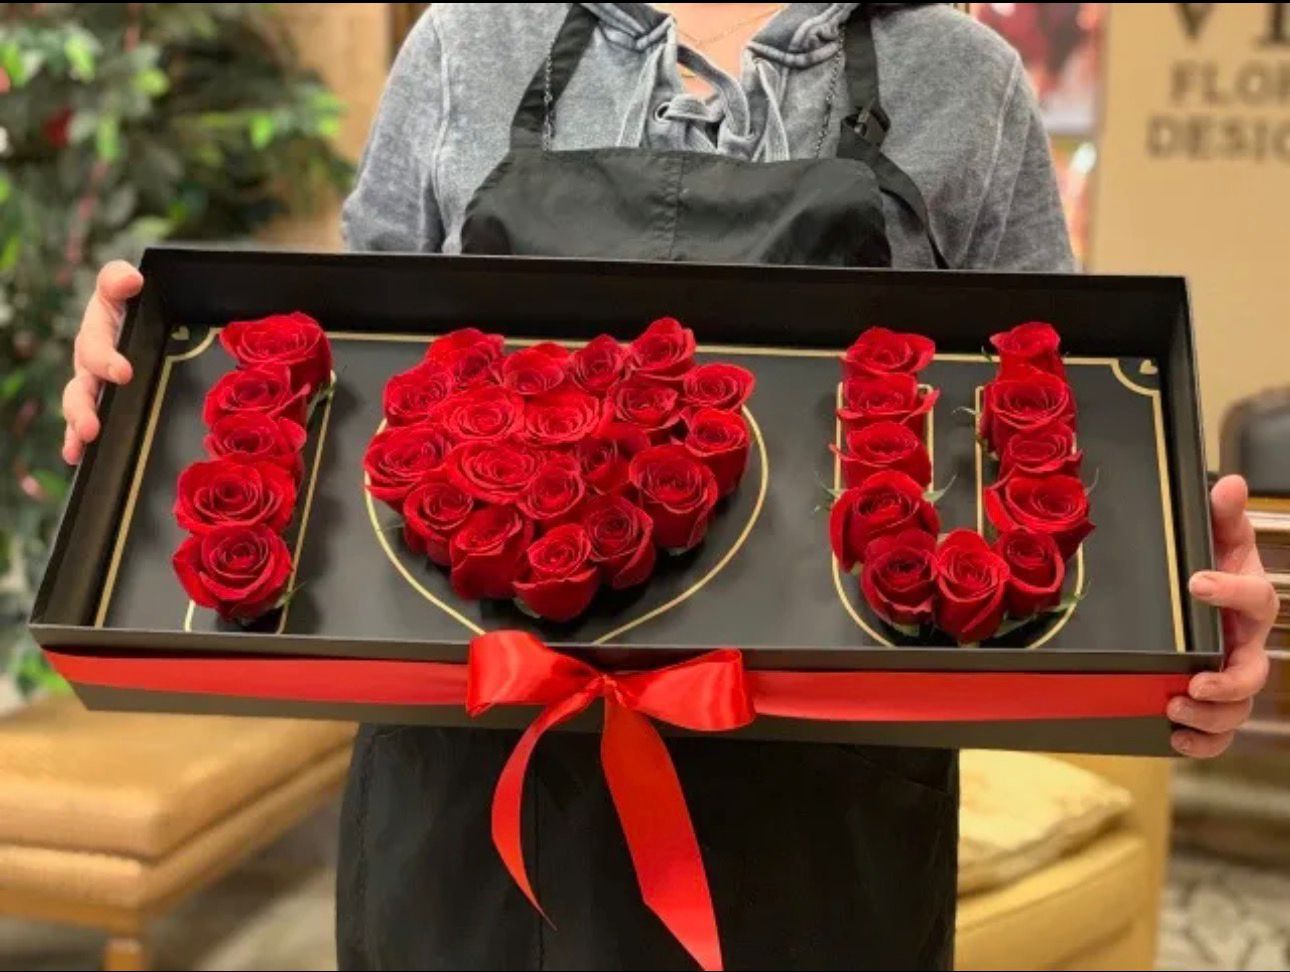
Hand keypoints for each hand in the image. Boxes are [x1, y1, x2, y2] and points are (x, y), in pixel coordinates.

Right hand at [62, 261, 142, 464]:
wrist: (138, 314)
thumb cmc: (129, 301)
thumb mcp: (122, 286)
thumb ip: (118, 279)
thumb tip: (130, 279)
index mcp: (96, 330)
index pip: (95, 344)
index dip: (105, 358)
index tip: (123, 372)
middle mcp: (89, 359)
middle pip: (80, 384)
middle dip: (83, 406)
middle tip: (91, 426)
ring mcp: (92, 382)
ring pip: (79, 404)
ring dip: (79, 424)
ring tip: (83, 442)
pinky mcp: (100, 400)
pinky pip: (85, 421)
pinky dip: (77, 439)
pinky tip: (75, 456)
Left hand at [1170, 474, 1274, 756]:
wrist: (1197, 597)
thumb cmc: (1212, 568)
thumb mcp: (1215, 539)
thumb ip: (1222, 515)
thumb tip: (1231, 483)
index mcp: (1249, 601)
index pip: (1256, 597)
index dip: (1231, 591)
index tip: (1196, 583)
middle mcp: (1246, 643)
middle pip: (1256, 670)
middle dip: (1228, 680)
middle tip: (1193, 682)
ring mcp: (1232, 674)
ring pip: (1238, 708)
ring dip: (1210, 717)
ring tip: (1174, 706)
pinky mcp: (1214, 702)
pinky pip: (1219, 734)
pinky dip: (1202, 744)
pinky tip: (1174, 738)